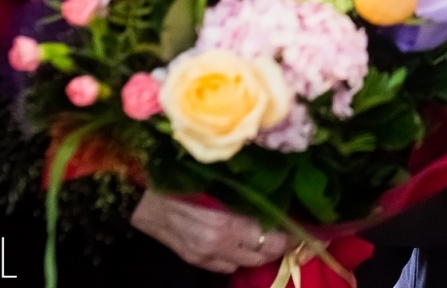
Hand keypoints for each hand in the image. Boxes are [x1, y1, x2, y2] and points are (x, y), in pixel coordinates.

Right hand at [130, 191, 288, 273]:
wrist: (138, 198)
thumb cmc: (177, 180)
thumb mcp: (214, 182)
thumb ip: (243, 195)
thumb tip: (273, 196)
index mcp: (226, 224)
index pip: (270, 238)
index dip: (291, 236)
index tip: (308, 229)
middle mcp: (218, 245)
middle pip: (262, 254)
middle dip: (281, 245)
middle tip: (294, 233)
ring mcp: (205, 256)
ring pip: (246, 263)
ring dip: (261, 252)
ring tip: (272, 238)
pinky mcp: (194, 260)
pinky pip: (226, 266)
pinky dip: (239, 257)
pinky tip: (242, 244)